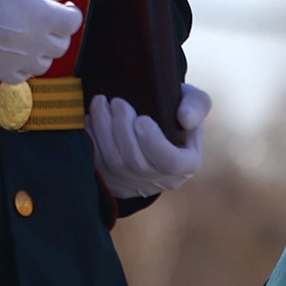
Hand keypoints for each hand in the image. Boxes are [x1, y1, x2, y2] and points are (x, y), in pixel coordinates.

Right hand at [0, 0, 80, 82]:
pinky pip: (22, 76)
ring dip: (42, 49)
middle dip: (58, 29)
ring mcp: (15, 60)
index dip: (70, 11)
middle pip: (61, 44)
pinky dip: (23, 65)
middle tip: (45, 16)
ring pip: (44, 63)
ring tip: (27, 32)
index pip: (73, 21)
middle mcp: (32, 42)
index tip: (63, 4)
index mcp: (40, 14)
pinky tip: (13, 49)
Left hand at [87, 84, 210, 199]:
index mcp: (186, 164)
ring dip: (103, 131)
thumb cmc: (174, 109)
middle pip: (136, 163)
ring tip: (100, 103)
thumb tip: (185, 119)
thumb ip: (196, 105)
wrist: (151, 121)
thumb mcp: (192, 101)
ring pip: (114, 164)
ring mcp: (135, 185)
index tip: (141, 119)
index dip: (153, 143)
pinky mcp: (112, 182)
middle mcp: (161, 180)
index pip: (170, 163)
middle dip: (122, 130)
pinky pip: (97, 166)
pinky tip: (89, 119)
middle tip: (116, 102)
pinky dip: (90, 141)